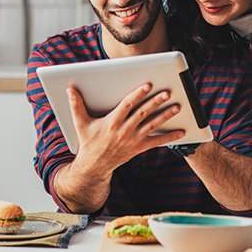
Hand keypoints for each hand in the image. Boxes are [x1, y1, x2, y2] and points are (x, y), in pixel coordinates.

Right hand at [66, 83, 183, 177]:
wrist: (95, 165)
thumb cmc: (89, 142)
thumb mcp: (80, 123)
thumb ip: (76, 105)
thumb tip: (70, 89)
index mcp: (112, 122)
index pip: (127, 105)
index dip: (138, 94)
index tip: (148, 85)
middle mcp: (125, 130)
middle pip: (143, 113)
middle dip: (156, 102)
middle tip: (167, 93)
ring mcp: (133, 139)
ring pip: (152, 125)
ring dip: (166, 116)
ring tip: (177, 106)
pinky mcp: (139, 147)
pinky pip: (157, 141)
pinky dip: (169, 137)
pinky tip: (181, 131)